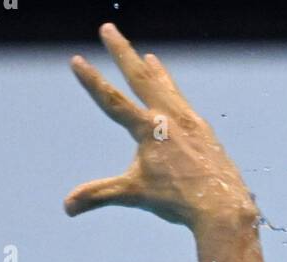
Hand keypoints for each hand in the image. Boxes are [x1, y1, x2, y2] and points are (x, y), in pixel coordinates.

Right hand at [65, 23, 255, 228]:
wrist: (220, 204)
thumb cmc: (177, 200)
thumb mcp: (133, 195)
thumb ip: (99, 195)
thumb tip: (66, 207)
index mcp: (148, 129)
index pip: (112, 101)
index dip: (92, 81)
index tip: (76, 60)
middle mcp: (169, 117)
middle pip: (141, 77)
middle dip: (121, 52)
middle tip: (108, 29)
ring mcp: (189, 121)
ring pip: (166, 88)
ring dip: (154, 71)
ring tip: (148, 58)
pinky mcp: (204, 131)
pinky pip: (184, 105)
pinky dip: (175, 94)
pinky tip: (175, 99)